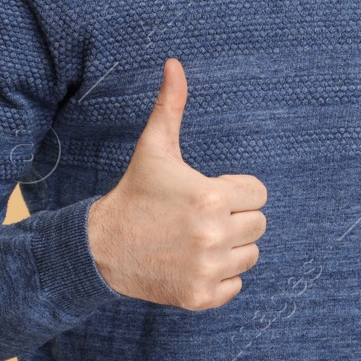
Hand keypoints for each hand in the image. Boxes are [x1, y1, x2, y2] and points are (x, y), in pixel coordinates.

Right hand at [87, 58, 267, 310]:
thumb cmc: (135, 193)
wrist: (101, 249)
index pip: (259, 193)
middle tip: (202, 216)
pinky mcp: (201, 297)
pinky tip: (193, 262)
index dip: (236, 190)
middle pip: (258, 225)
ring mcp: (207, 269)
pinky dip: (220, 277)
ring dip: (230, 248)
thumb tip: (175, 63)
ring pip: (250, 255)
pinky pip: (236, 286)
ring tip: (197, 239)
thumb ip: (170, 105)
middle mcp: (213, 235)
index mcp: (209, 197)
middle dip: (235, 217)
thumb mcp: (154, 148)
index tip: (209, 193)